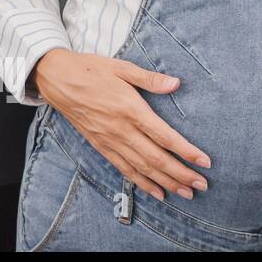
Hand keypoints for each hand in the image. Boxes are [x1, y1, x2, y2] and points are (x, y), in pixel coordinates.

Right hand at [30, 48, 211, 202]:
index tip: (205, 162)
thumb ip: (150, 79)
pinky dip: (141, 183)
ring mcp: (110, 141)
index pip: (164, 136)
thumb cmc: (91, 70)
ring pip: (141, 168)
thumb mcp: (122, 67)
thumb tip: (176, 83)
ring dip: (165, 183)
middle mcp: (121, 130)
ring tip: (185, 194)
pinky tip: (156, 192)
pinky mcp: (100, 146)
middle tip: (201, 185)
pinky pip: (123, 169)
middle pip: (156, 158)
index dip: (186, 151)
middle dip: (181, 174)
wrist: (56, 80)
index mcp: (130, 109)